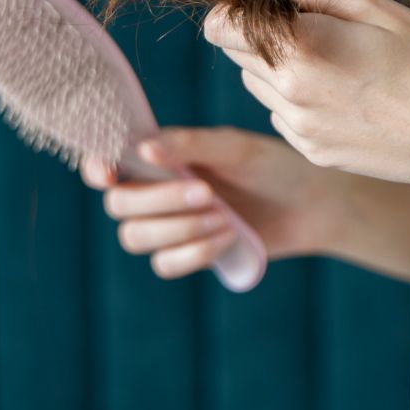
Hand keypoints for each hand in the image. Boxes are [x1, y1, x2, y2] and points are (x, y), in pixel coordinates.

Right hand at [79, 126, 341, 279]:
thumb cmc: (272, 165)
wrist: (312, 204)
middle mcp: (155, 190)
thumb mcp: (235, 147)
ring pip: (136, 238)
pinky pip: (165, 265)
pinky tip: (227, 237)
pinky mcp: (188, 254)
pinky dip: (193, 253)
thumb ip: (190, 144)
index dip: (98, 168)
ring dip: (179, 229)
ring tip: (223, 216)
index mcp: (160, 156)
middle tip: (208, 193)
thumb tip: (143, 149)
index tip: (109, 174)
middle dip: (159, 201)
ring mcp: (170, 225)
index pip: (109, 163)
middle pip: (119, 206)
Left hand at [202, 0, 409, 192]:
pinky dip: (298, 101)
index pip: (220, 25)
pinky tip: (347, 95)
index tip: (265, 3)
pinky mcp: (314, 154)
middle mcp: (291, 93)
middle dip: (257, 34)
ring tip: (337, 63)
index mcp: (304, 47)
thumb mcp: (376, 9)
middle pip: (235, 53)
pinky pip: (282, 116)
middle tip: (314, 28)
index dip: (235, 9)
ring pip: (257, 85)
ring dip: (277, 68)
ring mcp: (300, 129)